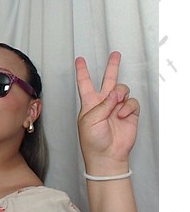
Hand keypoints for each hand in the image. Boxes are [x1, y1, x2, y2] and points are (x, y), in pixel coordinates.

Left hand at [77, 52, 139, 174]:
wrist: (107, 157)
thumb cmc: (93, 140)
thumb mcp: (90, 120)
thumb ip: (102, 105)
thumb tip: (114, 94)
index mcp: (90, 102)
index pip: (85, 82)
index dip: (82, 71)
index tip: (79, 59)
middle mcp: (104, 102)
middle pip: (108, 80)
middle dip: (112, 66)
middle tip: (116, 54)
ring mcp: (117, 108)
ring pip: (122, 89)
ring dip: (120, 93)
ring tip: (116, 102)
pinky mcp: (129, 115)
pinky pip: (132, 103)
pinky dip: (128, 107)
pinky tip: (122, 114)